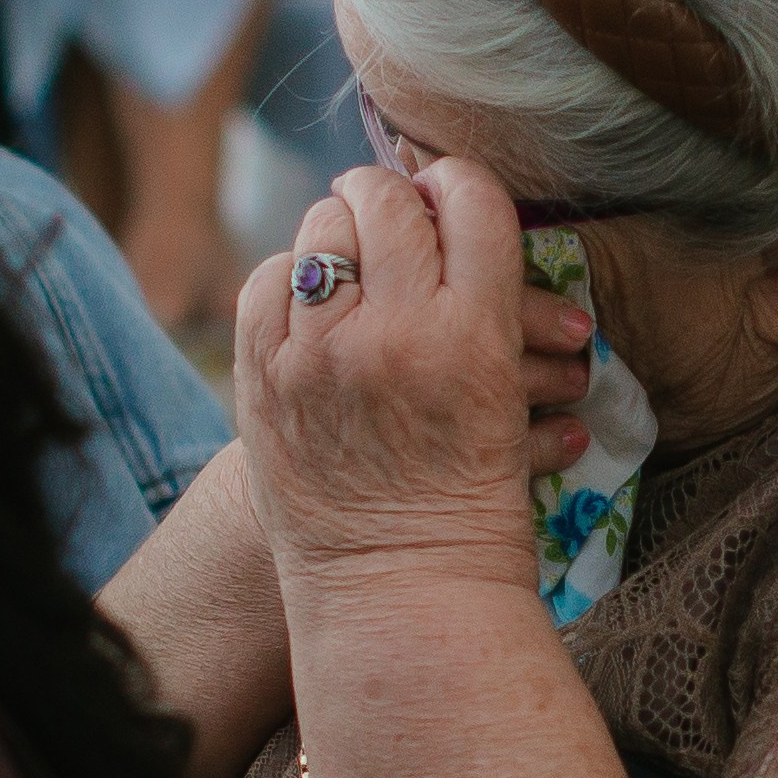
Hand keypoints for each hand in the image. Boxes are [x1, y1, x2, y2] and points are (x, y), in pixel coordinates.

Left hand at [236, 161, 593, 590]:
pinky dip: (293, 279)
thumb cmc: (473, 504)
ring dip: (342, 232)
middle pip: (387, 200)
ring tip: (354, 253)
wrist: (400, 591)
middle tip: (395, 210)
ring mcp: (322, 351)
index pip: (472, 202)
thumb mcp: (512, 398)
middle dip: (393, 197)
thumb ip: (487, 312)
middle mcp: (398, 331)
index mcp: (478, 336)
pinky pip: (269, 279)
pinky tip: (313, 300)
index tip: (451, 196)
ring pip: (324, 228)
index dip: (459, 186)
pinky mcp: (265, 374)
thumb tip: (456, 215)